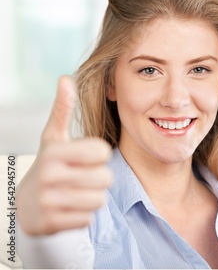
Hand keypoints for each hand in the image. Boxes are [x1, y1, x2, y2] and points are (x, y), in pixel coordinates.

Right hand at [18, 76, 112, 235]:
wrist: (27, 205)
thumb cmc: (51, 165)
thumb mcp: (54, 138)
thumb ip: (62, 110)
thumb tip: (66, 78)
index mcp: (54, 152)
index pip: (103, 153)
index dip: (100, 156)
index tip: (86, 158)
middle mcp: (49, 176)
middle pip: (105, 178)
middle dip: (98, 179)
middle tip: (81, 178)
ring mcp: (48, 202)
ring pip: (99, 199)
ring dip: (92, 197)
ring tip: (76, 192)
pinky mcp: (51, 224)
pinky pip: (88, 218)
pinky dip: (83, 215)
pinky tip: (69, 208)